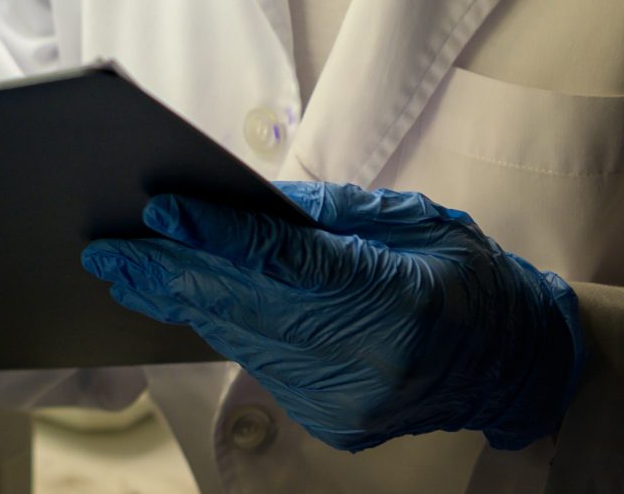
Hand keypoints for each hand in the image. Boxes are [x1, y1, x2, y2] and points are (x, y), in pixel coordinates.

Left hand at [79, 182, 584, 451]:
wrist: (518, 364)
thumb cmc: (469, 278)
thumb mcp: (417, 221)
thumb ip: (334, 213)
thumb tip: (248, 200)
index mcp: (398, 306)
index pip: (291, 267)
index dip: (220, 237)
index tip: (162, 211)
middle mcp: (367, 366)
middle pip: (249, 310)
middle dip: (169, 274)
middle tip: (105, 249)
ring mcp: (346, 404)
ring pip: (242, 340)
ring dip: (180, 301)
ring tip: (124, 268)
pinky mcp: (331, 423)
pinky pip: (260, 364)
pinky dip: (221, 327)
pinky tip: (179, 299)